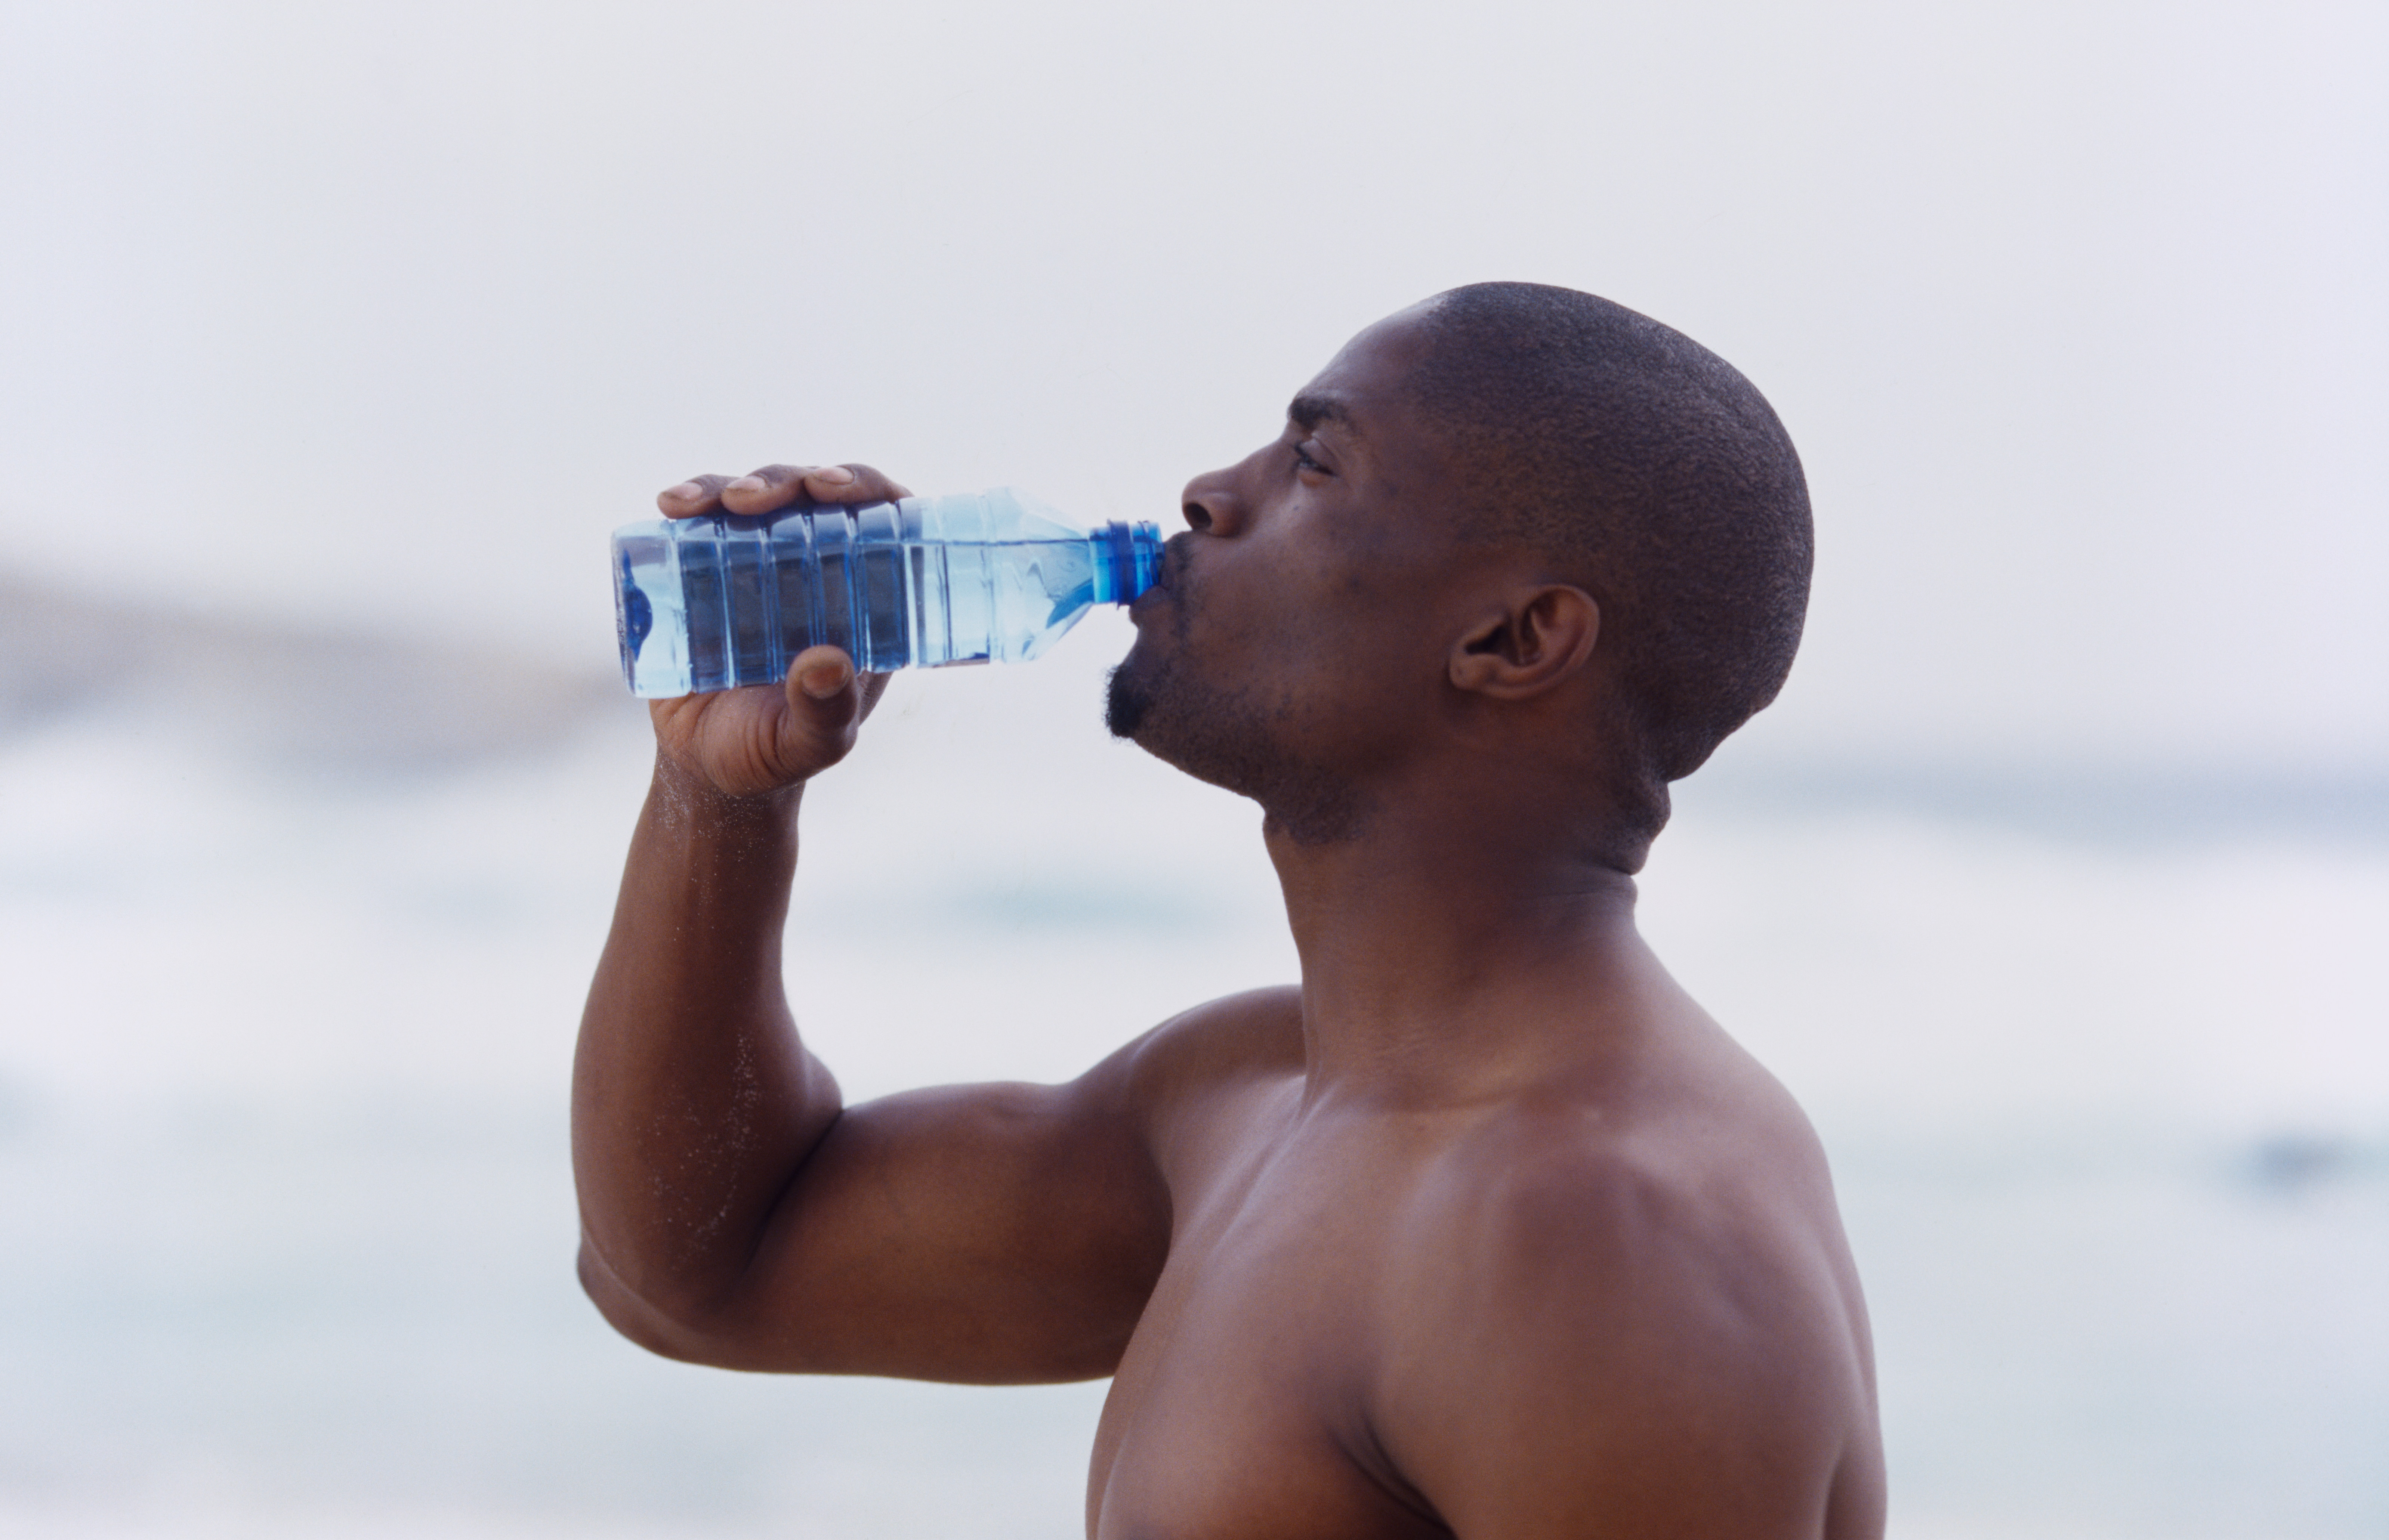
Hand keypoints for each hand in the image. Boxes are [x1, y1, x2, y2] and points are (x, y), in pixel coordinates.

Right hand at [646, 463, 909, 797]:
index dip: (874, 492)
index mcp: (864, 604)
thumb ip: (826, 714)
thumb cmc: (771, 755)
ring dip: (744, 485)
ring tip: (726, 502)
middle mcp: (818, 573)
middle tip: (765, 500)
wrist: (703, 767)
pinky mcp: (706, 568)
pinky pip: (704, 521)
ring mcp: (760, 564)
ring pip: (762, 498)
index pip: (886, 527)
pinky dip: (693, 500)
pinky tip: (676, 504)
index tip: (844, 491)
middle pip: (821, 499)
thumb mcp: (810, 747)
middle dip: (798, 482)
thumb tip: (829, 661)